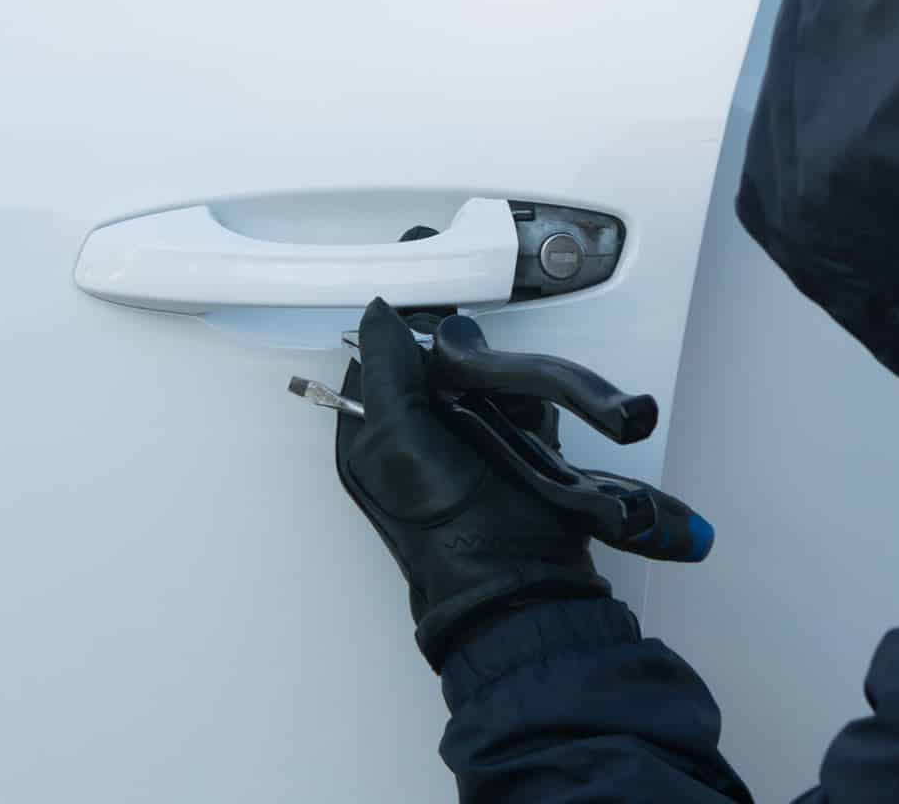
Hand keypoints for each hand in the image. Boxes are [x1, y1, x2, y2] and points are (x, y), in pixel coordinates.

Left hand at [335, 299, 608, 669]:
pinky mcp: (504, 456)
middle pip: (437, 367)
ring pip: (482, 385)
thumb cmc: (453, 532)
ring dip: (502, 395)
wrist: (523, 582)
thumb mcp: (400, 441)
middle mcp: (409, 442)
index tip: (438, 343)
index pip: (380, 358)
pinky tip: (529, 441)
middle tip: (474, 401)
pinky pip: (519, 410)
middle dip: (465, 374)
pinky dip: (530, 417)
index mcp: (368, 438)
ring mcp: (460, 450)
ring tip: (504, 429)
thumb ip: (385, 372)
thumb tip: (377, 315)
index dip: (410, 342)